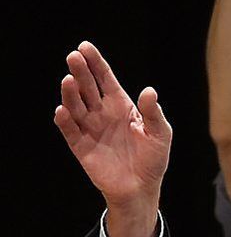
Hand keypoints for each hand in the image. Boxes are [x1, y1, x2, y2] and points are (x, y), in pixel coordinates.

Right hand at [54, 41, 171, 236]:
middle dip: (81, 71)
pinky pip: (70, 131)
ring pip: (76, 106)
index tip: (85, 47)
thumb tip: (149, 91)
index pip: (105, 79)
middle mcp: (102, 113)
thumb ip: (153, 113)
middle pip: (88, 88)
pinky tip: (63, 110)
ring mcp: (90, 129)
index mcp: (121, 106)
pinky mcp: (81, 146)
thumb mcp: (160, 134)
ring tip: (69, 80)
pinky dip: (65, 121)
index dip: (96, 63)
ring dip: (71, 93)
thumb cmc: (153, 160)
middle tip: (74, 57)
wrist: (142, 189)